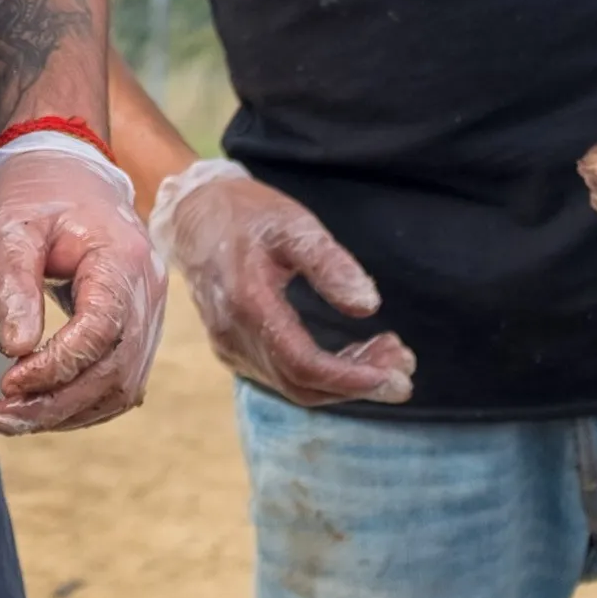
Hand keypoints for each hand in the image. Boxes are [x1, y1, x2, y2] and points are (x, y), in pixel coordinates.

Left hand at [0, 137, 163, 433]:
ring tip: (13, 418)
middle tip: (2, 416)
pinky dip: (84, 400)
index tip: (8, 381)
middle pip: (116, 371)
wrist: (67, 164)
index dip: (57, 367)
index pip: (102, 331)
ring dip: (70, 411)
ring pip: (122, 384)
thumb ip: (14, 284)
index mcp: (123, 260)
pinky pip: (120, 376)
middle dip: (58, 404)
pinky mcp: (137, 322)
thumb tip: (15, 349)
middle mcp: (148, 290)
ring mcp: (149, 309)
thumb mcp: (12, 225)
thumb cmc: (37, 189)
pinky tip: (43, 404)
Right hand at [154, 158, 415, 409]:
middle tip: (405, 364)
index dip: (353, 379)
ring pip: (294, 385)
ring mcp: (229, 346)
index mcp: (247, 303)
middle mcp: (234, 335)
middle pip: (302, 384)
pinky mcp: (233, 348)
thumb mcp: (292, 223)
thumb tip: (369, 306)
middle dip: (358, 383)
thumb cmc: (244, 212)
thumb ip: (329, 263)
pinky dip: (323, 374)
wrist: (191, 213)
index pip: (304, 363)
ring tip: (388, 354)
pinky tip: (353, 355)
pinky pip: (282, 375)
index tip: (398, 375)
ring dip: (344, 380)